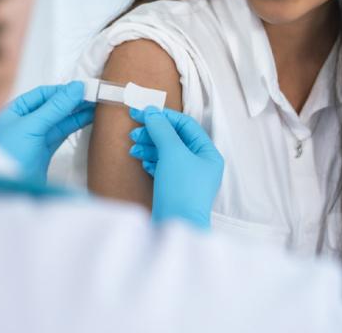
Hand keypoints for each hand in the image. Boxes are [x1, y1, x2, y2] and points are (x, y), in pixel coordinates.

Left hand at [0, 81, 94, 182]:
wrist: (9, 193)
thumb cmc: (11, 157)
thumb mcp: (33, 126)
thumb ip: (56, 106)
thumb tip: (76, 87)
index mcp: (13, 112)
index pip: (41, 94)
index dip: (62, 90)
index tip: (82, 88)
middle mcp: (23, 123)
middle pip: (52, 106)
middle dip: (72, 101)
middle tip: (94, 95)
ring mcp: (34, 138)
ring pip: (59, 120)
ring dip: (77, 112)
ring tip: (97, 105)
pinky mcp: (44, 151)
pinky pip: (62, 133)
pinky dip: (75, 126)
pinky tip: (88, 118)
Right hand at [128, 106, 223, 229]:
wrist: (175, 228)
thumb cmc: (181, 190)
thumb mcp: (172, 153)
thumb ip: (162, 130)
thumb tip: (152, 112)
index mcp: (208, 154)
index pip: (185, 125)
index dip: (163, 116)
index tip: (142, 112)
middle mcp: (201, 165)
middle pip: (175, 138)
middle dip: (154, 133)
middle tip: (134, 131)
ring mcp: (188, 178)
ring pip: (167, 153)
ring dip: (149, 146)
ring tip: (133, 147)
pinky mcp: (175, 189)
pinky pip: (163, 167)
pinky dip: (151, 160)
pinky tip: (141, 160)